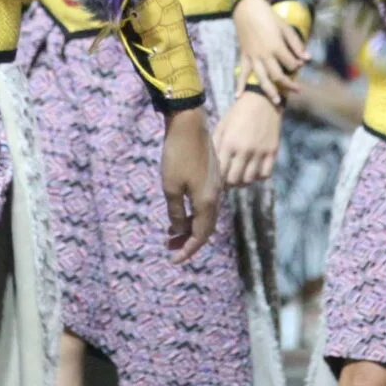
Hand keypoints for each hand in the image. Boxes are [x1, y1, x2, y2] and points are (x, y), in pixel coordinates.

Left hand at [160, 106, 221, 263]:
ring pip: (205, 215)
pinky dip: (192, 213)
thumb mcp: (170, 187)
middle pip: (205, 228)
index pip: (200, 236)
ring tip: (171, 234)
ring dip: (189, 227)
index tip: (173, 260)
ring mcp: (215, 185)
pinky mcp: (211, 175)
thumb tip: (178, 229)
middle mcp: (216, 196)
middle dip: (188, 241)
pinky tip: (180, 212)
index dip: (187, 250)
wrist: (188, 124)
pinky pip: (204, 203)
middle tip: (170, 249)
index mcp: (207, 202)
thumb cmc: (177, 155)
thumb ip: (175, 212)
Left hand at [214, 90, 281, 187]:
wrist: (262, 101)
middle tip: (229, 179)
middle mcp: (244, 150)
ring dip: (244, 181)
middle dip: (230, 183)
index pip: (221, 172)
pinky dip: (259, 176)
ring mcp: (260, 152)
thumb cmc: (238, 113)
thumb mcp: (222, 125)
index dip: (218, 180)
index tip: (218, 180)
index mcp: (229, 143)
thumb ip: (216, 144)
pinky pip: (266, 174)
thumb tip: (212, 163)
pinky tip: (255, 170)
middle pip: (235, 180)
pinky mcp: (272, 152)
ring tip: (241, 176)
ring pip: (250, 179)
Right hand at [231, 0, 306, 103]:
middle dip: (288, 84)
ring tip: (277, 102)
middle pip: (277, 75)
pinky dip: (239, 84)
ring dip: (269, 91)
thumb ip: (296, 44)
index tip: (300, 65)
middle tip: (298, 91)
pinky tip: (238, 96)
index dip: (297, 66)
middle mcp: (264, 55)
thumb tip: (307, 58)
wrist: (247, 9)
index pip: (290, 63)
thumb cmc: (269, 16)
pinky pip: (242, 73)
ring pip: (262, 78)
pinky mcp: (244, 56)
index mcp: (276, 47)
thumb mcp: (286, 27)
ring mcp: (253, 57)